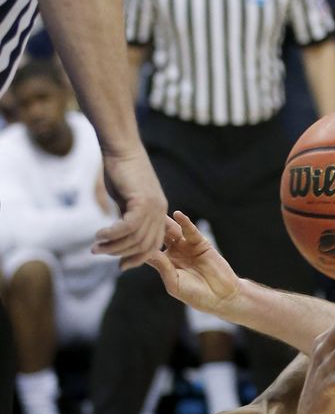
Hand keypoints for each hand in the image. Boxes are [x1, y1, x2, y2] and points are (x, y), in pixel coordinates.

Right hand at [91, 149, 169, 268]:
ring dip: (114, 246)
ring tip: (96, 248)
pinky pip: (129, 226)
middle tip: (100, 253)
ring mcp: (154, 207)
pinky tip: (99, 235)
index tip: (121, 265)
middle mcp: (160, 211)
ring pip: (136, 238)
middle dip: (122, 254)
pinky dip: (113, 234)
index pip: (153, 244)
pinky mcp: (143, 201)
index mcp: (159, 213)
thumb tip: (118, 234)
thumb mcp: (125, 199)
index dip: (138, 258)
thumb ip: (125, 217)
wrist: (121, 148)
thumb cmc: (120, 170)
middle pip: (145, 245)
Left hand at [145, 210, 239, 315]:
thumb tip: (146, 251)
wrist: (221, 297)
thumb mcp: (174, 283)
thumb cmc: (196, 295)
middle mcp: (174, 252)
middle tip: (137, 214)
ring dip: (165, 221)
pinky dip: (185, 222)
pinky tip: (178, 215)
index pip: (149, 248)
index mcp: (165, 263)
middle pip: (159, 236)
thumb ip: (162, 267)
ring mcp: (187, 246)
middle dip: (149, 227)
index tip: (126, 230)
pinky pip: (191, 231)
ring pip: (173, 230)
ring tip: (154, 211)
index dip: (139, 241)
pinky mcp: (200, 243)